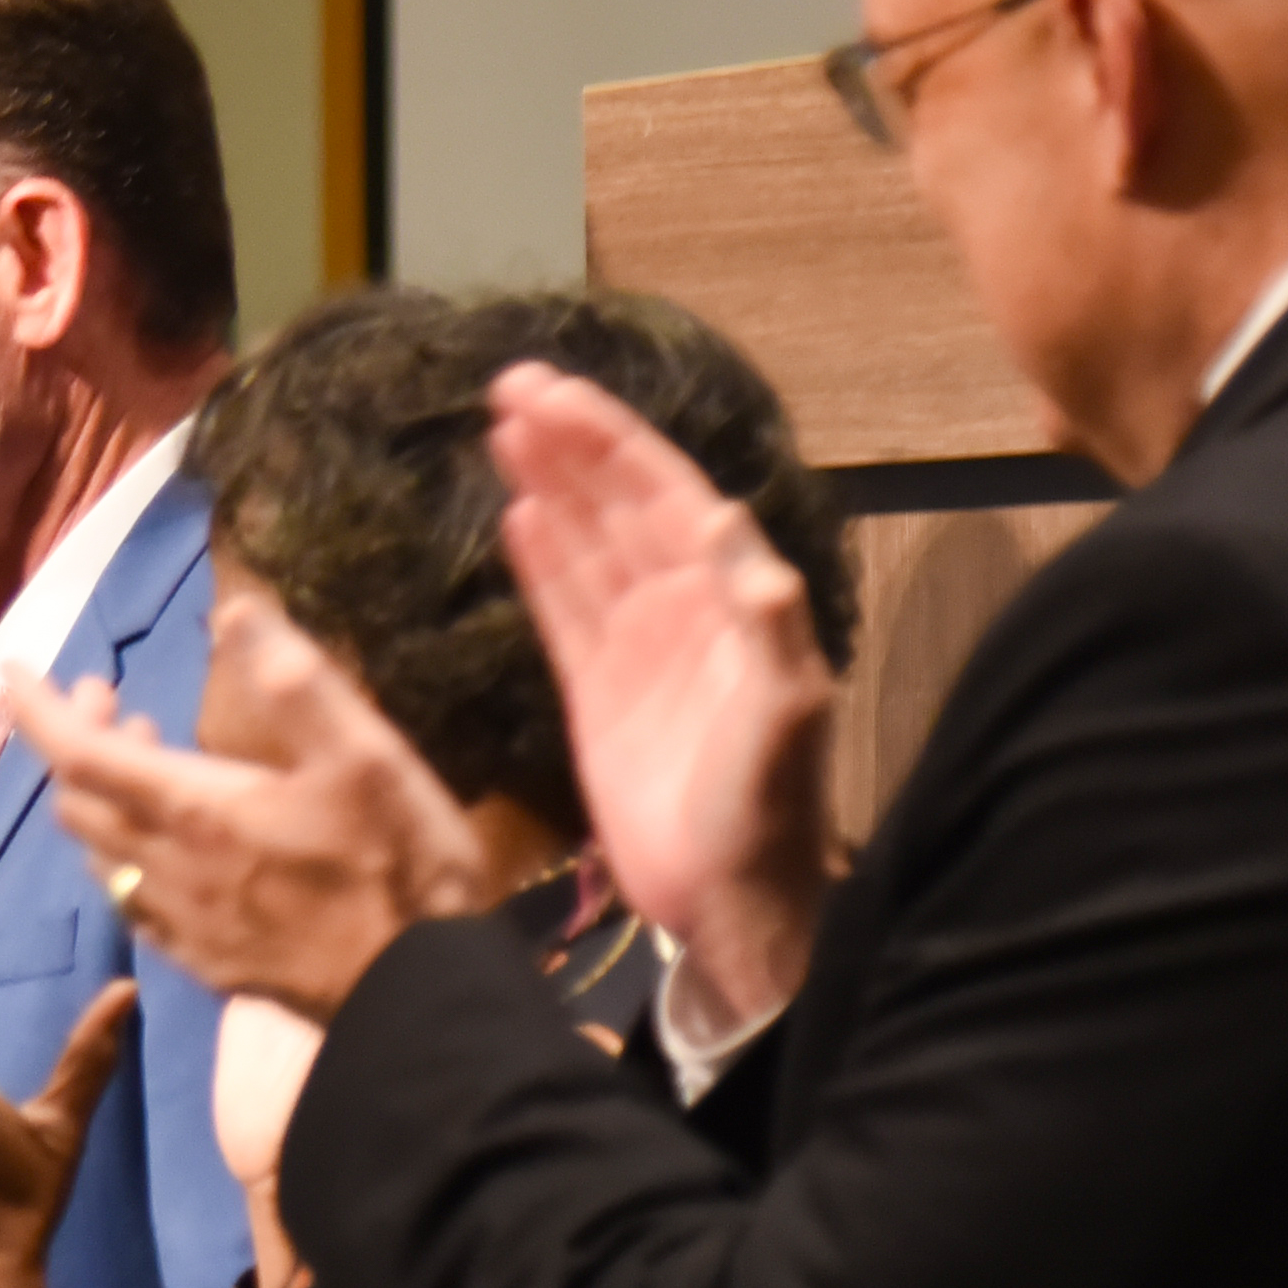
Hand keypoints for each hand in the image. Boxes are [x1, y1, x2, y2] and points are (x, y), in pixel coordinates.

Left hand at [6, 601, 494, 1023]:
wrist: (420, 1000)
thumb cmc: (400, 869)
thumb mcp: (367, 757)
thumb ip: (297, 684)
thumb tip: (235, 612)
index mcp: (195, 810)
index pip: (79, 753)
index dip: (37, 709)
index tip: (13, 671)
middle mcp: (168, 869)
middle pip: (79, 802)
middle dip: (76, 740)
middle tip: (109, 698)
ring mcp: (182, 924)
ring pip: (100, 855)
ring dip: (100, 798)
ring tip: (139, 756)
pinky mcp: (205, 964)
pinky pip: (132, 903)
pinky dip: (125, 856)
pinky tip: (162, 847)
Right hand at [486, 361, 838, 1035]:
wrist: (731, 899)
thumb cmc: (770, 805)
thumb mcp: (784, 707)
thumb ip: (762, 613)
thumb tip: (721, 517)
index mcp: (728, 596)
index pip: (663, 493)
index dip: (609, 440)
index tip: (552, 393)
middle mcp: (682, 607)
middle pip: (617, 504)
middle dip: (569, 444)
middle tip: (508, 388)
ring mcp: (637, 648)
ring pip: (585, 545)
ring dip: (548, 486)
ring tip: (503, 431)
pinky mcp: (596, 694)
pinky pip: (562, 611)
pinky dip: (540, 563)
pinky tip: (515, 516)